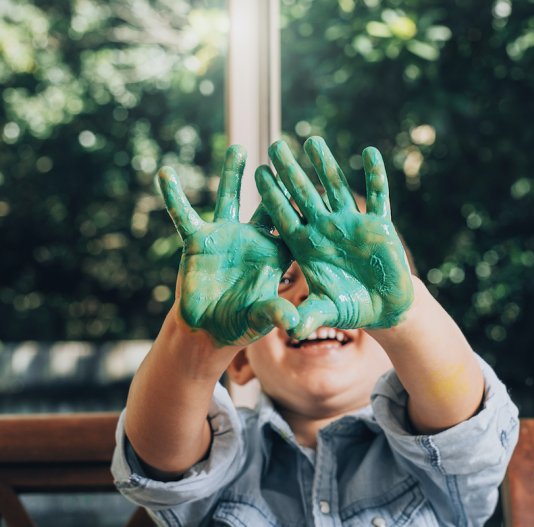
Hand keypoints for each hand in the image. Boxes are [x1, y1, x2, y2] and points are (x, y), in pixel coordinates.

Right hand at [158, 145, 297, 345]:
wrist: (208, 328)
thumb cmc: (243, 324)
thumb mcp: (261, 318)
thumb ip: (276, 314)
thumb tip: (293, 322)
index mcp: (275, 254)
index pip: (291, 225)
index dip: (300, 207)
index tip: (312, 184)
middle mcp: (253, 238)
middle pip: (265, 203)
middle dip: (272, 180)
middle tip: (282, 150)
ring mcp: (225, 236)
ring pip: (230, 198)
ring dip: (232, 174)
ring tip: (238, 149)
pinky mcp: (198, 240)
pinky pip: (184, 215)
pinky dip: (174, 196)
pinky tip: (165, 173)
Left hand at [257, 137, 413, 338]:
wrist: (383, 307)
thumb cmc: (350, 307)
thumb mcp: (327, 312)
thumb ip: (309, 316)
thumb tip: (289, 328)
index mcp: (308, 246)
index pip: (285, 216)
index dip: (273, 196)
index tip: (259, 173)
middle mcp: (327, 230)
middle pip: (305, 195)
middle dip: (291, 172)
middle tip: (275, 146)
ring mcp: (352, 225)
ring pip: (337, 189)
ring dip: (326, 166)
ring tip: (312, 141)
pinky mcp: (380, 226)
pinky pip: (379, 197)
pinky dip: (377, 176)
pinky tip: (370, 153)